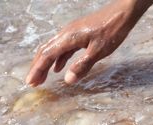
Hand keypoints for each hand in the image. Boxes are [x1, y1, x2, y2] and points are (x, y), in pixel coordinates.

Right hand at [26, 0, 143, 86]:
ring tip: (42, 78)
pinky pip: (63, 48)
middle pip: (45, 51)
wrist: (121, 14)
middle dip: (38, 67)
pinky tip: (58, 68)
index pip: (47, 55)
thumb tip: (68, 80)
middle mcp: (65, 34)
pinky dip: (58, 59)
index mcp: (68, 38)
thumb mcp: (98, 52)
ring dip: (46, 64)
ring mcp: (71, 33)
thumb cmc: (111, 31)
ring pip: (53, 49)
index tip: (31, 82)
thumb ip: (82, 66)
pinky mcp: (78, 34)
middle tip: (32, 82)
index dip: (38, 69)